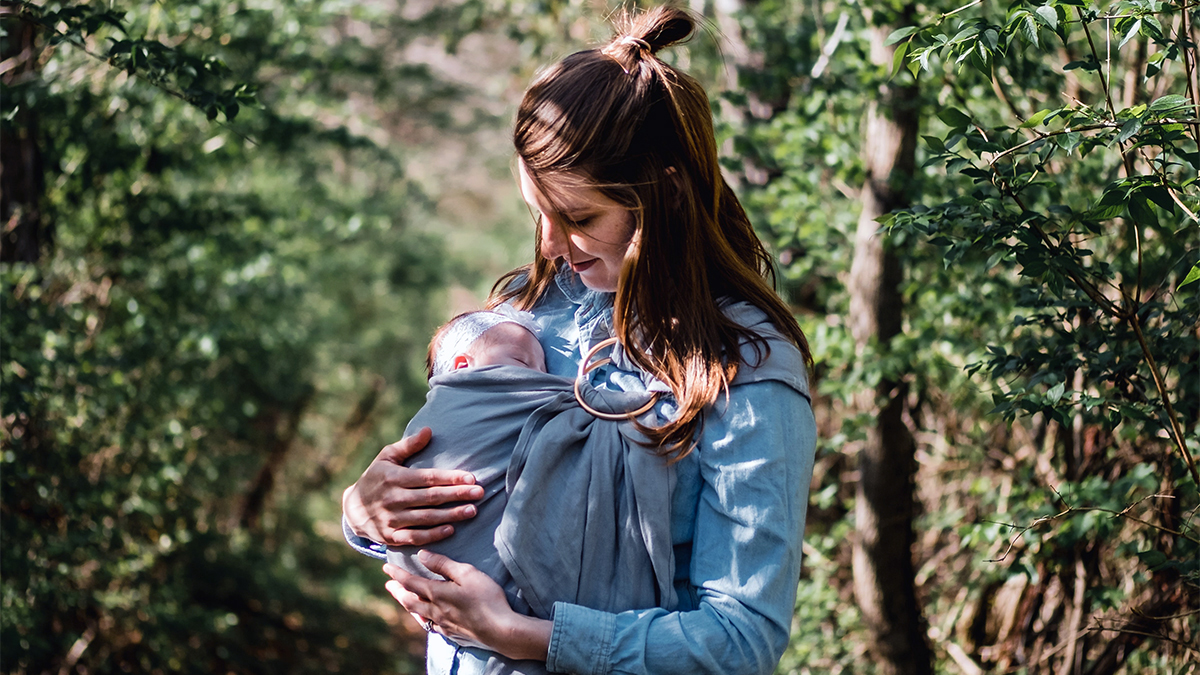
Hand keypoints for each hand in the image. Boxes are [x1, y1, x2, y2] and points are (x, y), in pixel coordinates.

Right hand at [342, 427, 483, 545]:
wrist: (352, 509)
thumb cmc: (376, 478)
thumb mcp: (386, 457)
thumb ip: (408, 445)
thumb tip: (429, 430)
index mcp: (394, 478)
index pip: (428, 478)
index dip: (450, 478)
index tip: (471, 478)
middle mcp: (393, 499)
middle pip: (431, 497)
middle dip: (457, 495)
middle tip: (480, 493)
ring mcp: (391, 519)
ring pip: (426, 518)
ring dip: (451, 515)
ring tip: (472, 511)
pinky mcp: (391, 537)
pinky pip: (415, 537)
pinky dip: (433, 535)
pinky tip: (450, 529)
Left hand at [384, 551, 551, 660]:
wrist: (499, 630)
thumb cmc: (486, 598)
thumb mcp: (467, 574)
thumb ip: (443, 564)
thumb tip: (422, 555)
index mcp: (437, 593)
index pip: (411, 582)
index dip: (397, 574)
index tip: (386, 567)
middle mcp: (435, 610)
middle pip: (409, 600)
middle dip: (397, 591)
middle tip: (388, 584)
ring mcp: (442, 624)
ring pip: (417, 614)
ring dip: (406, 604)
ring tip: (401, 598)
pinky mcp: (451, 633)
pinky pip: (429, 625)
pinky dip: (421, 617)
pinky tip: (425, 617)